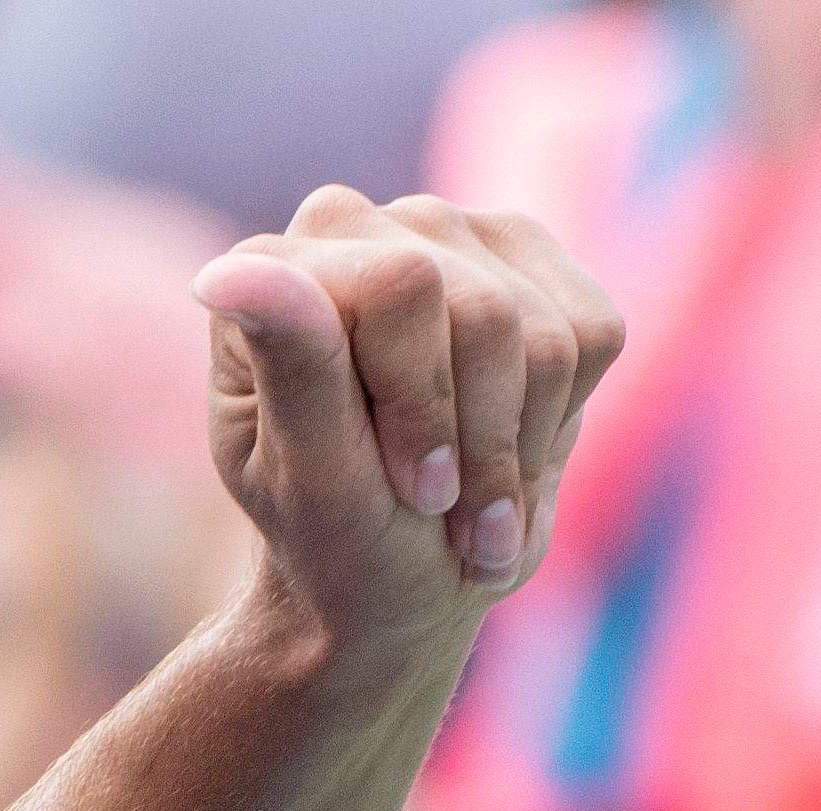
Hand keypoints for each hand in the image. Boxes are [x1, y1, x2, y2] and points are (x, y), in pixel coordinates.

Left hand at [196, 189, 626, 680]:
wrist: (393, 575)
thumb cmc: (333, 534)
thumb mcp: (309, 475)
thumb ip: (291, 368)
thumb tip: (230, 272)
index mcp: (276, 267)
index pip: (405, 287)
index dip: (426, 405)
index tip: (417, 492)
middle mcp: (359, 226)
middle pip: (486, 313)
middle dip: (478, 440)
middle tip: (444, 513)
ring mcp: (449, 233)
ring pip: (547, 335)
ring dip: (517, 451)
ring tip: (474, 514)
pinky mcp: (530, 262)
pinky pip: (591, 336)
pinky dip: (557, 426)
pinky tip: (506, 466)